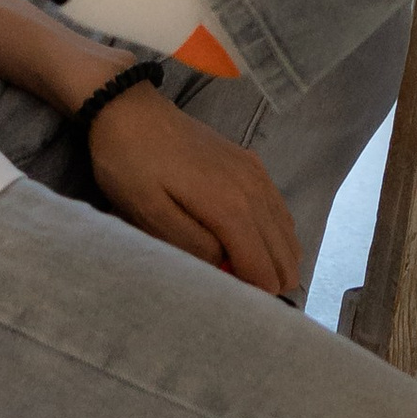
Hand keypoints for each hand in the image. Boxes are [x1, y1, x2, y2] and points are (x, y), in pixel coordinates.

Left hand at [86, 78, 301, 296]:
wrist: (129, 110)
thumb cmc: (131, 165)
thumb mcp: (149, 214)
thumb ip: (192, 247)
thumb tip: (227, 269)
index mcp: (231, 206)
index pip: (264, 269)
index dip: (254, 297)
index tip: (230, 307)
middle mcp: (254, 189)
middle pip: (285, 254)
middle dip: (268, 282)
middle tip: (234, 294)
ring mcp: (256, 173)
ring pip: (287, 233)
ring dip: (273, 260)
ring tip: (241, 275)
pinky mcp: (251, 164)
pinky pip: (278, 210)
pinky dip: (274, 235)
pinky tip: (250, 245)